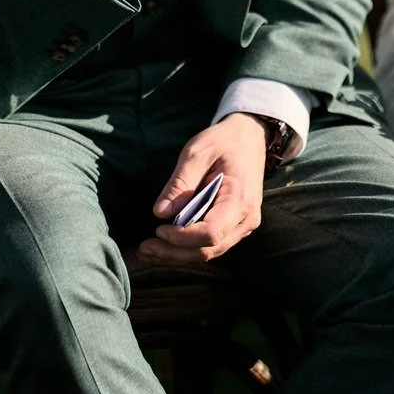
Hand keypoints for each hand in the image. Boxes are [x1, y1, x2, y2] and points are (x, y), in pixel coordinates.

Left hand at [139, 113, 266, 265]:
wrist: (250, 138)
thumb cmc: (223, 142)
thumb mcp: (197, 153)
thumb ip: (179, 184)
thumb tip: (160, 213)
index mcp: (240, 199)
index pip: (211, 232)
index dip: (182, 238)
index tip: (158, 229)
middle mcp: (246, 219)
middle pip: (208, 249)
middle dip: (174, 253)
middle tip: (144, 249)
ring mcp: (243, 226)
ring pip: (209, 252)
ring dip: (178, 255)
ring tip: (148, 251)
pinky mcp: (235, 227)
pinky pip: (212, 245)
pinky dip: (187, 249)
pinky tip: (165, 246)